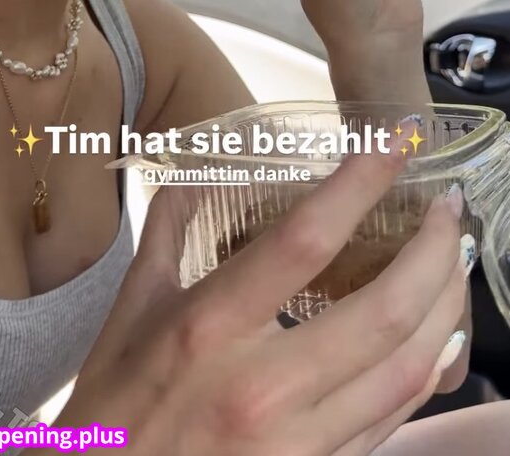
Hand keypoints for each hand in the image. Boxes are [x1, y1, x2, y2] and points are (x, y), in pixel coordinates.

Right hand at [53, 145, 465, 455]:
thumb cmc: (115, 404)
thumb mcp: (130, 308)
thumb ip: (168, 230)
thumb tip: (198, 171)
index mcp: (210, 325)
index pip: (305, 239)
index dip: (362, 183)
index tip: (396, 143)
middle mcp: (261, 384)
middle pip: (384, 309)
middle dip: (435, 248)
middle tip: (448, 209)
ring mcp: (296, 438)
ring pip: (406, 366)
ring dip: (448, 304)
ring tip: (454, 260)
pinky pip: (394, 415)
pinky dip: (428, 365)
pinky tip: (438, 332)